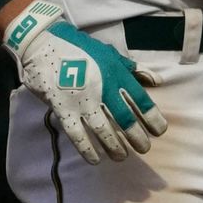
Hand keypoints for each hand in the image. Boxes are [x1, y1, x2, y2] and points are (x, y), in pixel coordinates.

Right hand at [1, 0, 166, 164]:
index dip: (152, 117)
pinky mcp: (63, 109)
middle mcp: (102, 88)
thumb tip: (157, 81)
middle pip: (125, 119)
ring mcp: (82, 100)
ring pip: (104, 130)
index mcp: (116, 73)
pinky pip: (78, 134)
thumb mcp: (109, 53)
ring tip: (122, 156)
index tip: (159, 131)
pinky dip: (87, 149)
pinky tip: (95, 159)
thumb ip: (133, 69)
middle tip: (144, 148)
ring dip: (115, 146)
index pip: (140, 99)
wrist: (43, 43)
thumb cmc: (79, 49)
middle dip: (137, 137)